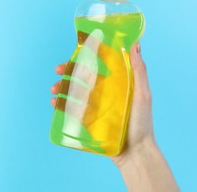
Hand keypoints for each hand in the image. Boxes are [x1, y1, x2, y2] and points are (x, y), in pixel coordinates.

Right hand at [50, 43, 152, 159]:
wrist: (135, 153)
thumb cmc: (142, 123)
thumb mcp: (142, 94)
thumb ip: (139, 70)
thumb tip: (135, 44)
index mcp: (115, 83)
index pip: (98, 65)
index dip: (85, 57)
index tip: (75, 52)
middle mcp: (103, 92)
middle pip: (81, 77)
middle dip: (67, 72)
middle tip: (58, 71)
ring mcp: (94, 106)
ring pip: (73, 92)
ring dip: (61, 87)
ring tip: (54, 90)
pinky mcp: (87, 120)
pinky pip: (71, 109)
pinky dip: (61, 104)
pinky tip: (55, 103)